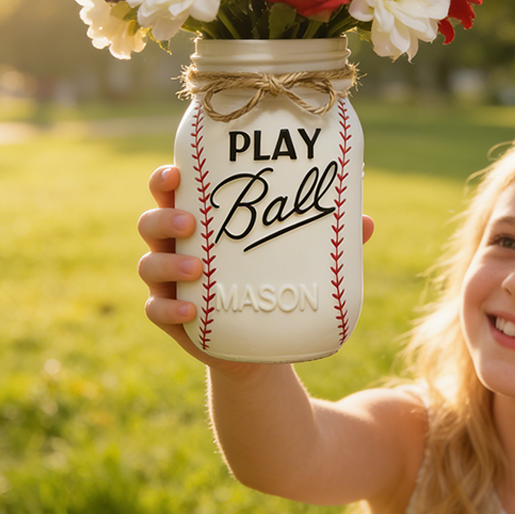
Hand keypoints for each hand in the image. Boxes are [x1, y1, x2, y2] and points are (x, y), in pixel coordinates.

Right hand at [138, 166, 374, 369]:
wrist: (262, 342)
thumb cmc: (274, 277)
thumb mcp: (296, 254)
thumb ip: (324, 238)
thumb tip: (366, 222)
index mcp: (202, 218)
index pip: (171, 189)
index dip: (165, 178)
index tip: (177, 171)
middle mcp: (178, 245)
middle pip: (150, 221)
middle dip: (164, 217)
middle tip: (191, 221)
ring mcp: (170, 282)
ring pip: (148, 264)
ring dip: (168, 263)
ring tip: (198, 267)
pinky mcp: (172, 318)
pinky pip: (156, 310)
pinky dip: (169, 309)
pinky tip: (192, 311)